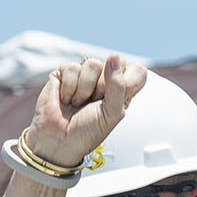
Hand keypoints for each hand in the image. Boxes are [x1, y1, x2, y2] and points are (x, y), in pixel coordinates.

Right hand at [24, 55, 145, 169]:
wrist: (59, 140)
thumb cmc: (86, 132)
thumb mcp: (112, 114)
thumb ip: (119, 86)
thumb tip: (115, 56)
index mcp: (122, 91)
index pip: (138, 71)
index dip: (129, 80)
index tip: (116, 98)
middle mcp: (105, 79)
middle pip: (115, 63)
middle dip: (103, 87)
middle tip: (93, 104)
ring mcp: (85, 74)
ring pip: (92, 63)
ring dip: (84, 89)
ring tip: (78, 103)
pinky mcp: (65, 72)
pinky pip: (72, 67)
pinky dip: (69, 88)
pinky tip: (66, 99)